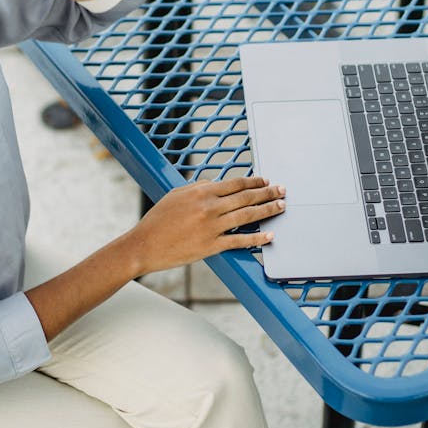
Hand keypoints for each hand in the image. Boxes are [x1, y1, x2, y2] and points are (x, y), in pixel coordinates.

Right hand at [121, 177, 285, 274]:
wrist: (145, 245)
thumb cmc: (158, 219)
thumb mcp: (176, 195)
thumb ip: (198, 187)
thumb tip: (216, 184)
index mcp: (201, 192)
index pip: (235, 183)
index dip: (254, 181)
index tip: (266, 181)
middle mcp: (210, 207)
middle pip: (246, 197)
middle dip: (267, 193)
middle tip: (282, 191)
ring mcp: (212, 227)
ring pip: (247, 216)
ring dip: (267, 210)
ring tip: (281, 207)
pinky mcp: (212, 246)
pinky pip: (239, 241)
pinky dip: (256, 239)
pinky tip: (269, 236)